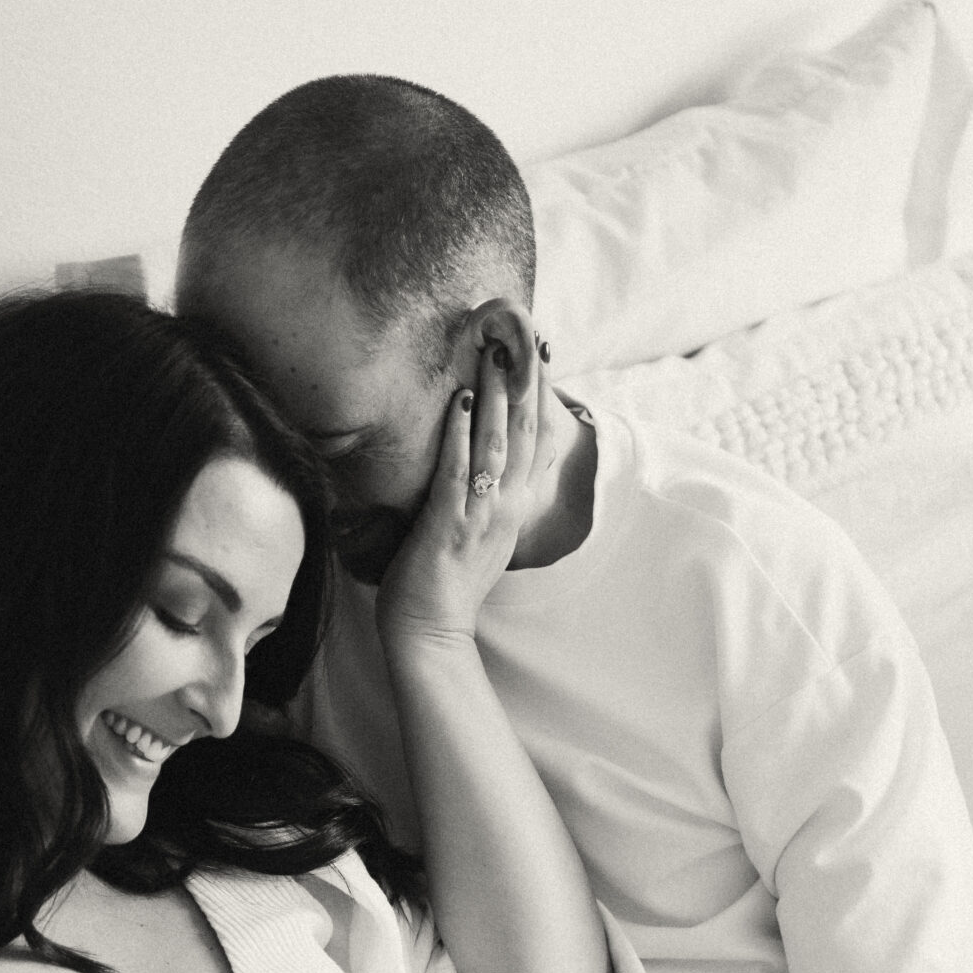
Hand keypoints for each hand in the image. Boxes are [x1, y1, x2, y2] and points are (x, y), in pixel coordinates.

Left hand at [375, 339, 559, 651]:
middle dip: (524, 385)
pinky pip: (459, 471)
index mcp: (516, 511)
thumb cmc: (444, 588)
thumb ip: (484, 501)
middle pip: (527, 436)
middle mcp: (507, 509)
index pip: (538, 445)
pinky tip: (460, 402)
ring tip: (492, 354)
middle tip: (520, 338)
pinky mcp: (449, 525)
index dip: (541, 400)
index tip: (538, 358)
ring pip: (498, 446)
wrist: (432, 635)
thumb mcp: (479, 538)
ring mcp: (481, 517)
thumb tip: (478, 468)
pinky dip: (461, 434)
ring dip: (496, 397)